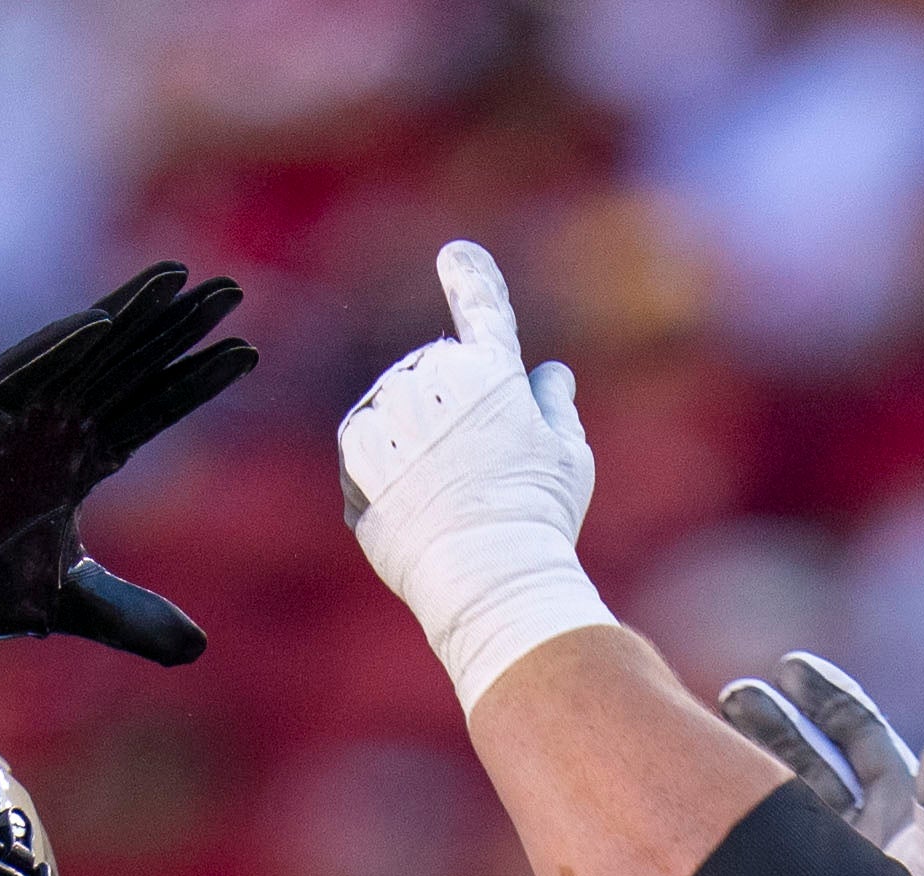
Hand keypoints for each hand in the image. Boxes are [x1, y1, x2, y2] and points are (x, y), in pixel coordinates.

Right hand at [0, 262, 254, 659]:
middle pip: (127, 365)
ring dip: (128, 315)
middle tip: (231, 290)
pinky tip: (102, 321)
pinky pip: (19, 372)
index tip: (246, 352)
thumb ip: (130, 617)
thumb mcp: (70, 602)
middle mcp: (53, 427)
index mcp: (78, 459)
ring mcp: (16, 417)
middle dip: (177, 328)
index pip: (149, 408)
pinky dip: (58, 346)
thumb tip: (197, 650)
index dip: (195, 380)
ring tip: (179, 279)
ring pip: (82, 353)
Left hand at [339, 240, 613, 713]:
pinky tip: (412, 508)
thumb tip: (549, 372)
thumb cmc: (538, 517)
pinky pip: (366, 449)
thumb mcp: (568, 457)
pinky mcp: (355, 453)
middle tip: (478, 473)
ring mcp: (392, 413)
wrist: (486, 573)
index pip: (482, 308)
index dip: (471, 277)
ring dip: (413, 442)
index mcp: (493, 371)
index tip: (456, 254)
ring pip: (396, 412)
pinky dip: (382, 475)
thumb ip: (554, 406)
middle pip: (435, 378)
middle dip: (448, 412)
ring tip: (444, 496)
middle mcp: (437, 379)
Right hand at [720, 654, 923, 875]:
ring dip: (749, 765)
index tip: (788, 669)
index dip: (826, 698)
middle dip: (774, 724)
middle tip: (734, 695)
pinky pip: (766, 848)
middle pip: (811, 759)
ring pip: (783, 800)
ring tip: (704, 736)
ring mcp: (830, 862)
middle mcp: (862, 826)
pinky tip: (707, 803)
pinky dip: (739, 822)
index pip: (858, 735)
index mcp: (900, 802)